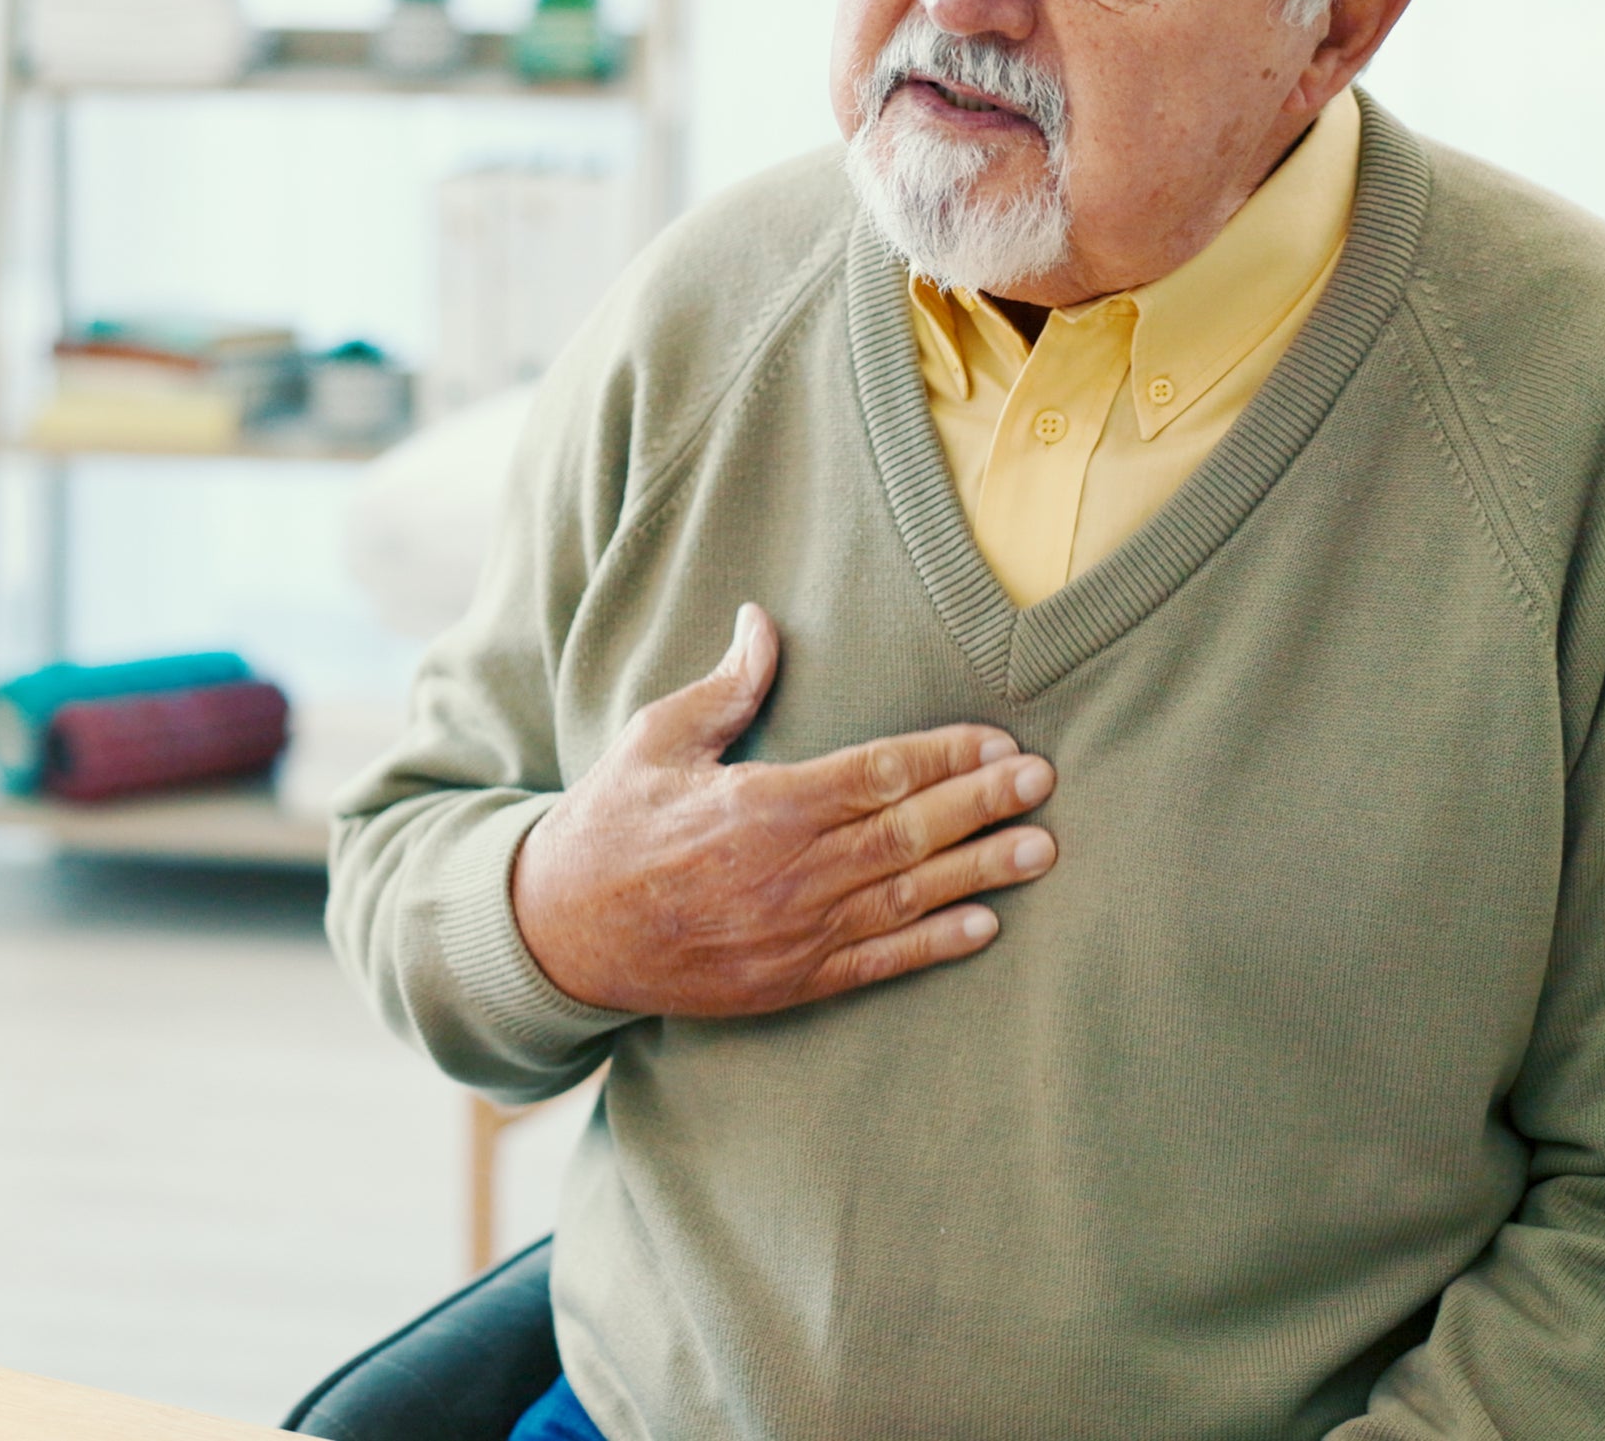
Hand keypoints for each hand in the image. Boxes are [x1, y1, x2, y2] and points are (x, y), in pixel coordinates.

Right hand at [508, 602, 1056, 1017]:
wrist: (562, 934)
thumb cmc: (610, 824)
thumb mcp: (655, 740)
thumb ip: (723, 688)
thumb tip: (763, 622)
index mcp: (760, 803)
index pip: (877, 773)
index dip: (945, 756)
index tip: (998, 739)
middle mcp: (788, 871)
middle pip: (908, 831)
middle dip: (982, 804)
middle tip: (1042, 783)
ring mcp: (793, 933)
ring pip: (908, 897)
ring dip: (979, 873)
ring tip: (1040, 851)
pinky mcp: (789, 982)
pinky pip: (877, 962)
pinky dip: (933, 945)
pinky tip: (983, 926)